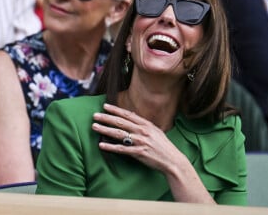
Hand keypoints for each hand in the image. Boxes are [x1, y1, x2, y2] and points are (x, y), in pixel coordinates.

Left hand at [92, 103, 214, 202]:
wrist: (172, 160)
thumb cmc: (163, 145)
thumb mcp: (155, 130)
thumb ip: (143, 124)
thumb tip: (132, 116)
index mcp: (146, 124)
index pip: (127, 115)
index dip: (115, 110)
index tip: (105, 106)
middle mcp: (142, 131)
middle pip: (121, 122)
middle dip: (106, 118)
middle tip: (95, 115)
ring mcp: (140, 142)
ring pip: (119, 133)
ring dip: (105, 129)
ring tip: (94, 126)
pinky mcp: (138, 153)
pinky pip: (121, 149)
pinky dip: (110, 147)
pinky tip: (101, 145)